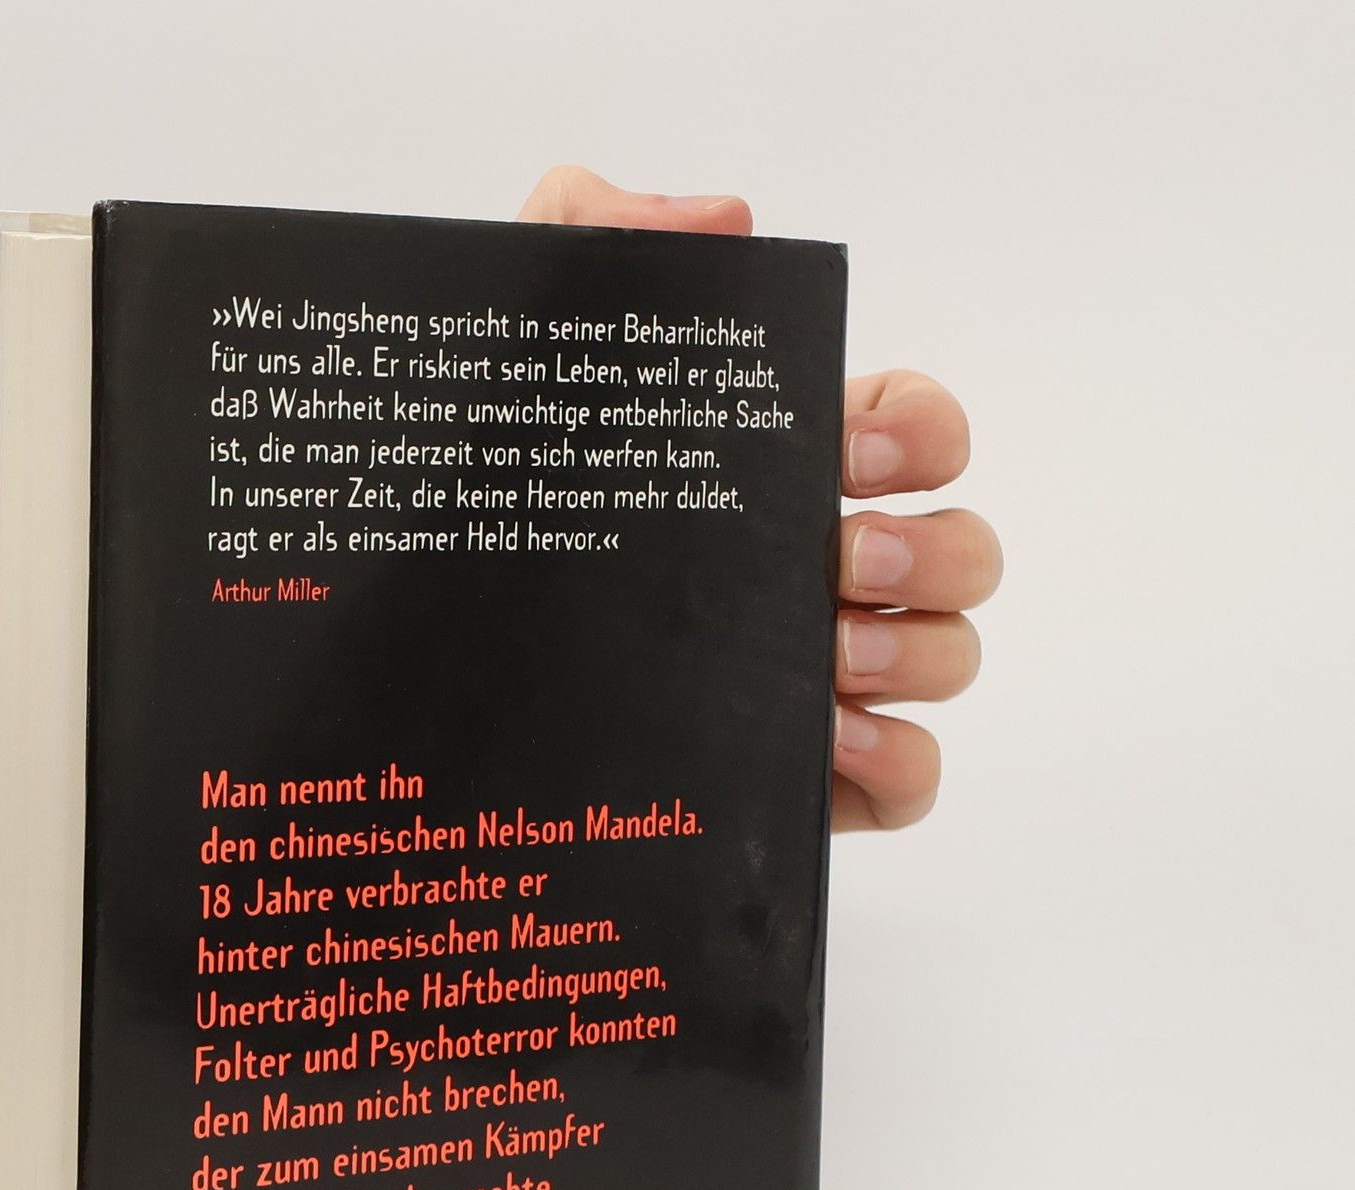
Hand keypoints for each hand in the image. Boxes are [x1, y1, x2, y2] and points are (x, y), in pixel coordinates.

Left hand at [519, 166, 999, 830]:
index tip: (854, 447)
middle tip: (838, 560)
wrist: (419, 693)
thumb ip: (589, 240)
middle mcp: (814, 576)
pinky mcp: (805, 782)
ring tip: (822, 659)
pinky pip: (910, 778)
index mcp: (773, 477)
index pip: (915, 430)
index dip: (922, 430)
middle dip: (930, 551)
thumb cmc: (481, 516)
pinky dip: (897, 761)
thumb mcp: (513, 362)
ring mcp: (822, 684)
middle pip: (961, 552)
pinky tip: (825, 744)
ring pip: (950, 658)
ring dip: (916, 654)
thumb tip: (722, 218)